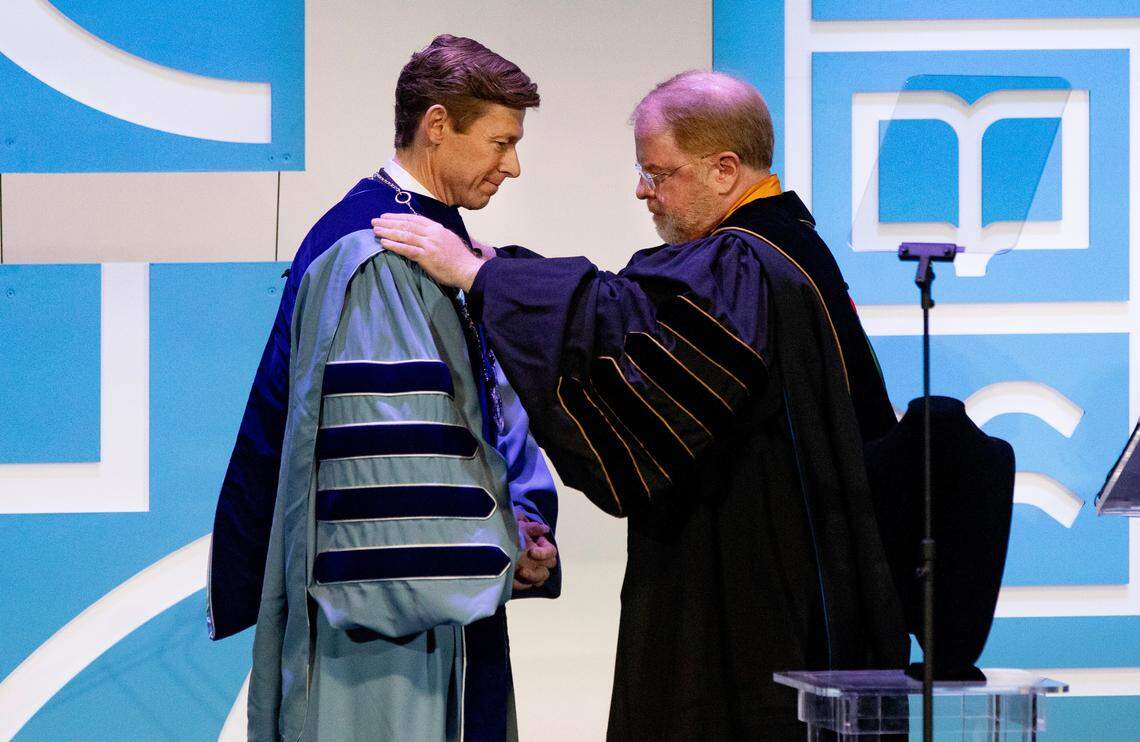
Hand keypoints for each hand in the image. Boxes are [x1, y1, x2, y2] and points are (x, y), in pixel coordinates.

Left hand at [371, 213, 491, 290]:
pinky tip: (384, 243)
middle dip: (389, 222)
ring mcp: (429, 244)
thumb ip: (436, 236)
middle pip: (406, 224)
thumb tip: (423, 236)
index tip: (387, 216)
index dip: (399, 216)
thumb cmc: (460, 259)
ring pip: (404, 235)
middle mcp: (432, 233)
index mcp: (438, 228)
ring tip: (375, 230)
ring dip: (388, 232)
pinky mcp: (427, 256)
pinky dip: (394, 245)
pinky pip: (406, 249)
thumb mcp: (449, 241)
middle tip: (375, 221)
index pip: (414, 219)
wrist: (469, 270)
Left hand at [513, 509, 557, 590]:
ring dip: (532, 577)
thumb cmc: (507, 531)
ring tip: (521, 572)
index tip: (532, 551)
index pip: (551, 552)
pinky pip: (523, 586)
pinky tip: (512, 579)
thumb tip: (545, 529)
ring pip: (539, 581)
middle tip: (526, 566)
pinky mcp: (520, 580)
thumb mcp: (519, 526)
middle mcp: (538, 561)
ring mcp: (530, 571)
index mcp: (540, 547)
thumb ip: (533, 527)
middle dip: (539, 568)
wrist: (490, 540)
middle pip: (547, 570)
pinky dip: (519, 583)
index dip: (544, 553)